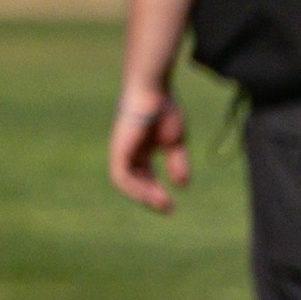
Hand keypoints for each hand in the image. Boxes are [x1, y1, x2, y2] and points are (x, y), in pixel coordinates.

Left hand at [109, 89, 189, 213]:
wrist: (153, 90)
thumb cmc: (164, 109)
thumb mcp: (175, 142)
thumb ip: (177, 163)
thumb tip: (182, 186)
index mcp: (140, 149)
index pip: (145, 177)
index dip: (157, 192)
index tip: (171, 206)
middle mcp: (128, 152)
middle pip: (135, 182)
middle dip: (151, 197)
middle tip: (168, 209)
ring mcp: (121, 150)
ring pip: (126, 182)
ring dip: (143, 195)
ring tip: (161, 204)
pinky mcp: (118, 149)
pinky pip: (121, 176)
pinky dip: (134, 187)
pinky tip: (148, 195)